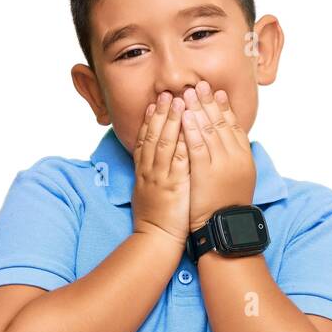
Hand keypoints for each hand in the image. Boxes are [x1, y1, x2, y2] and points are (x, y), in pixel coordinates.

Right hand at [131, 91, 191, 244]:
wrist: (155, 238)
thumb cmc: (157, 217)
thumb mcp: (149, 190)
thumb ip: (153, 173)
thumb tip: (159, 160)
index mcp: (144, 171)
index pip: (145, 140)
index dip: (150, 120)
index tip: (155, 103)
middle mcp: (149, 171)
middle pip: (153, 136)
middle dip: (161, 113)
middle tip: (168, 94)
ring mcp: (160, 177)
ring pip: (163, 143)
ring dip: (171, 121)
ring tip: (179, 102)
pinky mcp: (173, 186)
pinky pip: (176, 161)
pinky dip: (181, 143)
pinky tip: (188, 130)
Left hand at [181, 80, 255, 231]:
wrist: (224, 227)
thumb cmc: (227, 204)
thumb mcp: (237, 177)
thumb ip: (234, 157)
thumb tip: (230, 140)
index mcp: (243, 157)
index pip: (233, 126)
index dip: (225, 108)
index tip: (217, 92)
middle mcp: (235, 158)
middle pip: (221, 123)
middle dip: (209, 102)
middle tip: (199, 84)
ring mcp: (220, 165)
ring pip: (209, 131)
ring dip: (198, 110)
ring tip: (188, 94)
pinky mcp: (205, 173)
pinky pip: (197, 147)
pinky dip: (191, 130)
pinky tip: (185, 117)